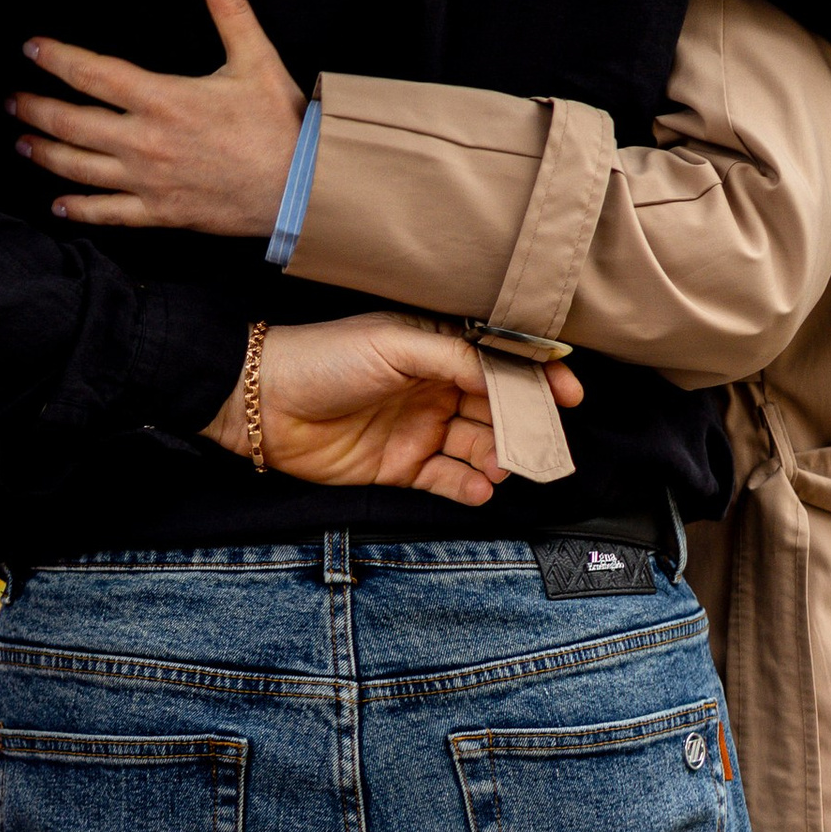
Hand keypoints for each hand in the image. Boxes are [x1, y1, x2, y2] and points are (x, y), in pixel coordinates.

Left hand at [11, 0, 306, 241]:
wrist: (302, 188)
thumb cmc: (281, 125)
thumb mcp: (256, 60)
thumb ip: (230, 11)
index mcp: (163, 100)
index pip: (95, 74)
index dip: (58, 59)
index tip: (32, 48)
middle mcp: (146, 142)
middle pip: (74, 123)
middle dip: (36, 109)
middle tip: (11, 100)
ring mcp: (149, 182)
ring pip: (81, 168)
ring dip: (46, 154)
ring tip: (21, 143)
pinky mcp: (161, 212)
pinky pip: (109, 213)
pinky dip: (79, 209)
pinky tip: (58, 205)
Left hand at [204, 314, 579, 511]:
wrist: (260, 404)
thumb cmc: (325, 359)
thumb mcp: (394, 343)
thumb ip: (455, 356)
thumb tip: (506, 372)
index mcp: (435, 349)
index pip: (499, 362)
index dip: (536, 378)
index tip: (570, 395)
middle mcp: (433, 388)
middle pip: (496, 409)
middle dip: (524, 426)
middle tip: (543, 443)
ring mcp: (418, 429)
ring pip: (478, 447)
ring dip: (499, 458)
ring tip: (505, 467)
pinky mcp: (399, 468)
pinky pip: (447, 480)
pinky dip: (468, 486)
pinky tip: (480, 488)